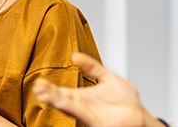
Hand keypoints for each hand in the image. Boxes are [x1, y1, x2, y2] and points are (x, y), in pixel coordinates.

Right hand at [33, 53, 158, 126]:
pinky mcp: (96, 122)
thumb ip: (91, 67)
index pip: (62, 92)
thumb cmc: (125, 101)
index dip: (50, 88)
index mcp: (82, 97)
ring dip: (55, 102)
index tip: (39, 82)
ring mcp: (88, 115)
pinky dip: (70, 109)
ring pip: (68, 107)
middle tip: (37, 86)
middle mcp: (83, 107)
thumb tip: (75, 56)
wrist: (140, 116)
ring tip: (42, 94)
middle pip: (62, 99)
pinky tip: (61, 103)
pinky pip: (81, 115)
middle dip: (49, 94)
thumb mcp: (106, 77)